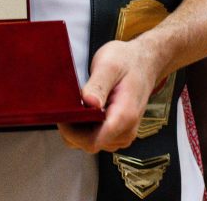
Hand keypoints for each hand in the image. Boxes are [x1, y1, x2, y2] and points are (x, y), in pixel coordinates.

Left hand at [58, 39, 160, 153]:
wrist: (144, 63)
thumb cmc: (127, 61)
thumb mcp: (109, 65)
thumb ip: (98, 85)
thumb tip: (89, 103)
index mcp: (124, 116)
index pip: (92, 141)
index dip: (72, 132)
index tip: (62, 114)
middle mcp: (125, 131)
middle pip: (88, 144)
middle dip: (72, 128)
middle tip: (66, 104)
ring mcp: (122, 135)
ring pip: (89, 142)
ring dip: (77, 128)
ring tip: (78, 104)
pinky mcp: (118, 133)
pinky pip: (95, 138)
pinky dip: (84, 127)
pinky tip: (85, 109)